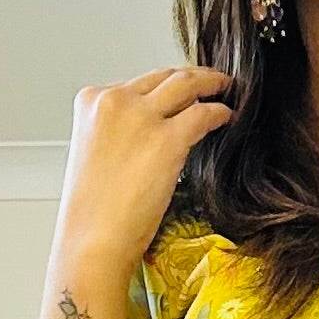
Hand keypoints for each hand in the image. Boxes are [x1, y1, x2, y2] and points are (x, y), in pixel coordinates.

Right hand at [56, 65, 233, 276]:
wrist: (91, 242)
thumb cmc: (92, 212)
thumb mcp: (95, 154)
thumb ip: (118, 131)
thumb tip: (149, 130)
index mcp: (91, 102)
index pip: (137, 83)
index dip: (164, 86)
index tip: (181, 90)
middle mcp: (115, 100)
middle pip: (164, 76)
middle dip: (192, 77)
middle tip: (212, 82)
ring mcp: (142, 117)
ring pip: (187, 84)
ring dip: (212, 84)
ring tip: (228, 90)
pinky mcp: (168, 139)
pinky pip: (204, 114)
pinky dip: (220, 113)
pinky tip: (228, 118)